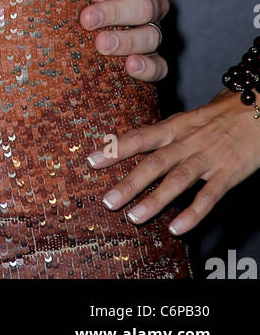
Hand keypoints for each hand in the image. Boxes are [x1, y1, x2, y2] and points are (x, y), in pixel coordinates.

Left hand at [79, 0, 168, 80]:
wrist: (63, 8)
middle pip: (147, 6)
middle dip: (116, 12)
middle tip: (87, 19)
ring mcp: (150, 29)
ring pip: (152, 36)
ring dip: (128, 41)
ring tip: (101, 45)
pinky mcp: (146, 57)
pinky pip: (160, 66)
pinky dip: (148, 68)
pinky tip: (130, 67)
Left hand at [86, 89, 259, 233]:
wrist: (259, 107)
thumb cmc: (223, 113)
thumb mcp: (190, 117)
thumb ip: (168, 132)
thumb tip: (140, 142)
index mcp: (176, 126)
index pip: (140, 137)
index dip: (115, 148)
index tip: (90, 160)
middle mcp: (188, 141)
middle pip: (154, 162)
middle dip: (129, 182)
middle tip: (108, 201)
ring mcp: (208, 157)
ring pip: (177, 180)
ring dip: (155, 200)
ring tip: (134, 218)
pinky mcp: (229, 172)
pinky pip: (209, 196)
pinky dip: (193, 213)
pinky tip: (178, 228)